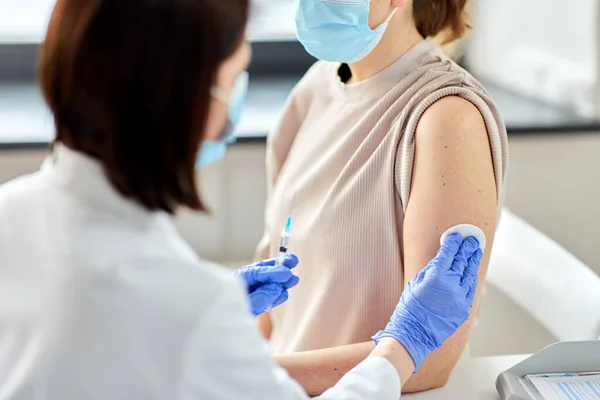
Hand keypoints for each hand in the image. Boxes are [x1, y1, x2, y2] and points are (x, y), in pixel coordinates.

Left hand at [235, 254, 298, 315]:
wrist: (219, 328)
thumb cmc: (229, 314)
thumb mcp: (245, 306)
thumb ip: (260, 296)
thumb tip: (277, 287)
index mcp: (237, 281)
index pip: (257, 272)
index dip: (273, 271)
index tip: (286, 272)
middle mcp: (243, 284)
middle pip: (263, 272)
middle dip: (279, 268)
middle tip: (293, 262)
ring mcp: (249, 293)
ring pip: (267, 282)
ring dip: (281, 281)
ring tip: (293, 279)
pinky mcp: (254, 303)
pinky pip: (267, 295)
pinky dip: (276, 294)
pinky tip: (284, 292)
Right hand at [372, 234, 482, 370]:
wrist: (414, 333)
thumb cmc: (409, 309)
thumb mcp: (415, 283)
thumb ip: (430, 270)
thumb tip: (441, 259)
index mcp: (436, 276)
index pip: (448, 253)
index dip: (453, 243)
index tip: (457, 236)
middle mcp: (451, 285)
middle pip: (462, 261)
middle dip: (467, 249)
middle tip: (472, 240)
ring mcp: (459, 297)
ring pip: (470, 275)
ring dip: (473, 262)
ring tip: (476, 252)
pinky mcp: (463, 308)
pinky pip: (470, 290)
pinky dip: (471, 279)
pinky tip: (472, 273)